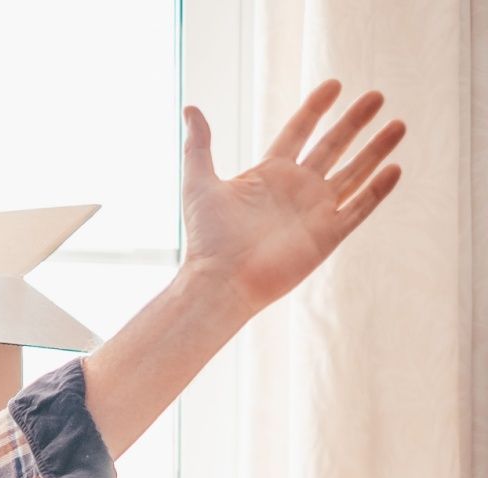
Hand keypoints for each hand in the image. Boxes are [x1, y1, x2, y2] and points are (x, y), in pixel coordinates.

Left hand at [181, 79, 405, 317]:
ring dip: (376, 150)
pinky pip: (359, 208)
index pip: (299, 132)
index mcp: (269, 174)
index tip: (335, 84)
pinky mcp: (327, 236)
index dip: (316, 108)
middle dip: (354, 122)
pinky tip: (395, 169)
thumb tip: (190, 108)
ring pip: (353, 174)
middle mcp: (296, 189)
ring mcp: (314, 212)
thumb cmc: (207, 237)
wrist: (221, 281)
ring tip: (399, 124)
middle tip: (377, 96)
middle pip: (333, 147)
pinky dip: (377, 190)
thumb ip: (199, 146)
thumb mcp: (199, 183)